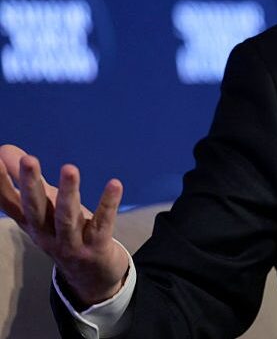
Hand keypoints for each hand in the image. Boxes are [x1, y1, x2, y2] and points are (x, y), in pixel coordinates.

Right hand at [0, 144, 129, 306]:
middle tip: (27, 159)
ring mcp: (70, 243)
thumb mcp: (43, 209)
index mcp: (30, 224)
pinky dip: (108, 204)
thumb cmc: (63, 233)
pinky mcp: (96, 246)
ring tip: (69, 168)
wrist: (90, 277)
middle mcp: (45, 234)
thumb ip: (27, 182)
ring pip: (66, 217)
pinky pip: (102, 222)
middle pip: (34, 209)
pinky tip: (115, 184)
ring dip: (67, 193)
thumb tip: (4, 151)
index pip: (9, 204)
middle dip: (30, 184)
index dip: (1, 183)